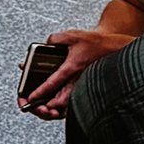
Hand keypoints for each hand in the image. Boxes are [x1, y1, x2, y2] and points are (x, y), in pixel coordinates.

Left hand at [19, 23, 133, 116]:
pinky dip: (65, 103)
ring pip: (68, 103)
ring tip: (45, 107)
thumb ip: (55, 39)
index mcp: (72, 67)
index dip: (40, 92)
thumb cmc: (94, 42)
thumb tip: (46, 44)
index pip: (53, 82)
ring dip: (56, 107)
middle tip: (37, 107)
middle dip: (48, 107)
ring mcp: (82, 84)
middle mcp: (77, 79)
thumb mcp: (71, 35)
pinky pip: (74, 99)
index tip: (31, 98)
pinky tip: (58, 102)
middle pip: (60, 100)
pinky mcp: (85, 86)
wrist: (112, 47)